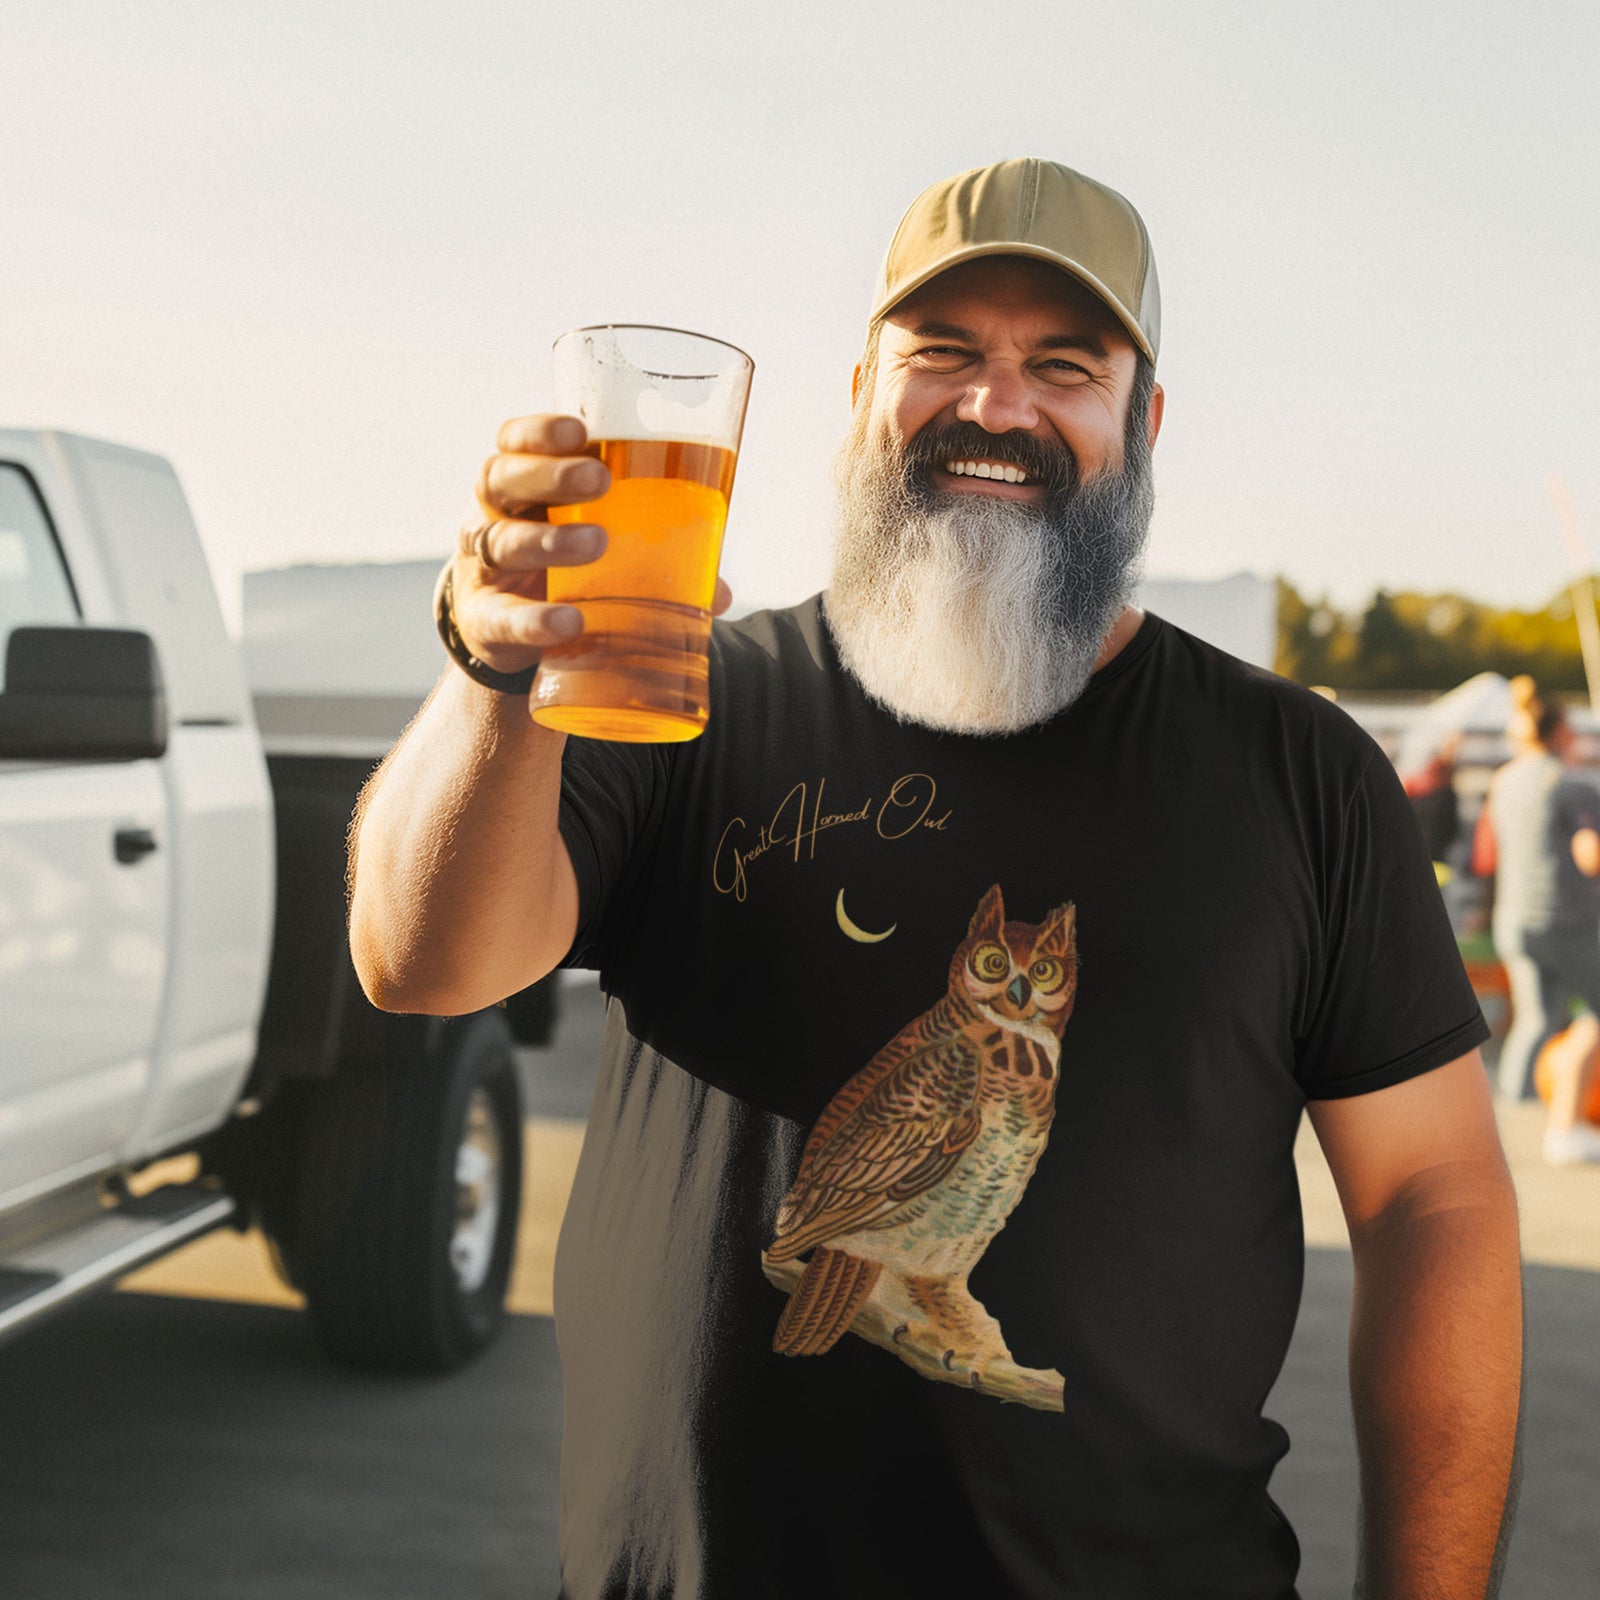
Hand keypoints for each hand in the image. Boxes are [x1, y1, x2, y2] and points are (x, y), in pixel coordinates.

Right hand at [452, 414, 733, 676]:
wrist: (506, 638)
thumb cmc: (558, 573)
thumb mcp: (591, 548)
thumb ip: (649, 555)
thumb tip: (718, 591)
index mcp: (520, 489)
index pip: (513, 443)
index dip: (539, 432)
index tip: (580, 430)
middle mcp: (489, 519)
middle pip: (501, 481)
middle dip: (548, 475)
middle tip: (598, 478)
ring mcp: (482, 570)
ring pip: (501, 543)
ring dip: (548, 540)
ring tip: (597, 543)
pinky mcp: (484, 622)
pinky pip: (503, 618)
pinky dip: (535, 620)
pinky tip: (569, 621)